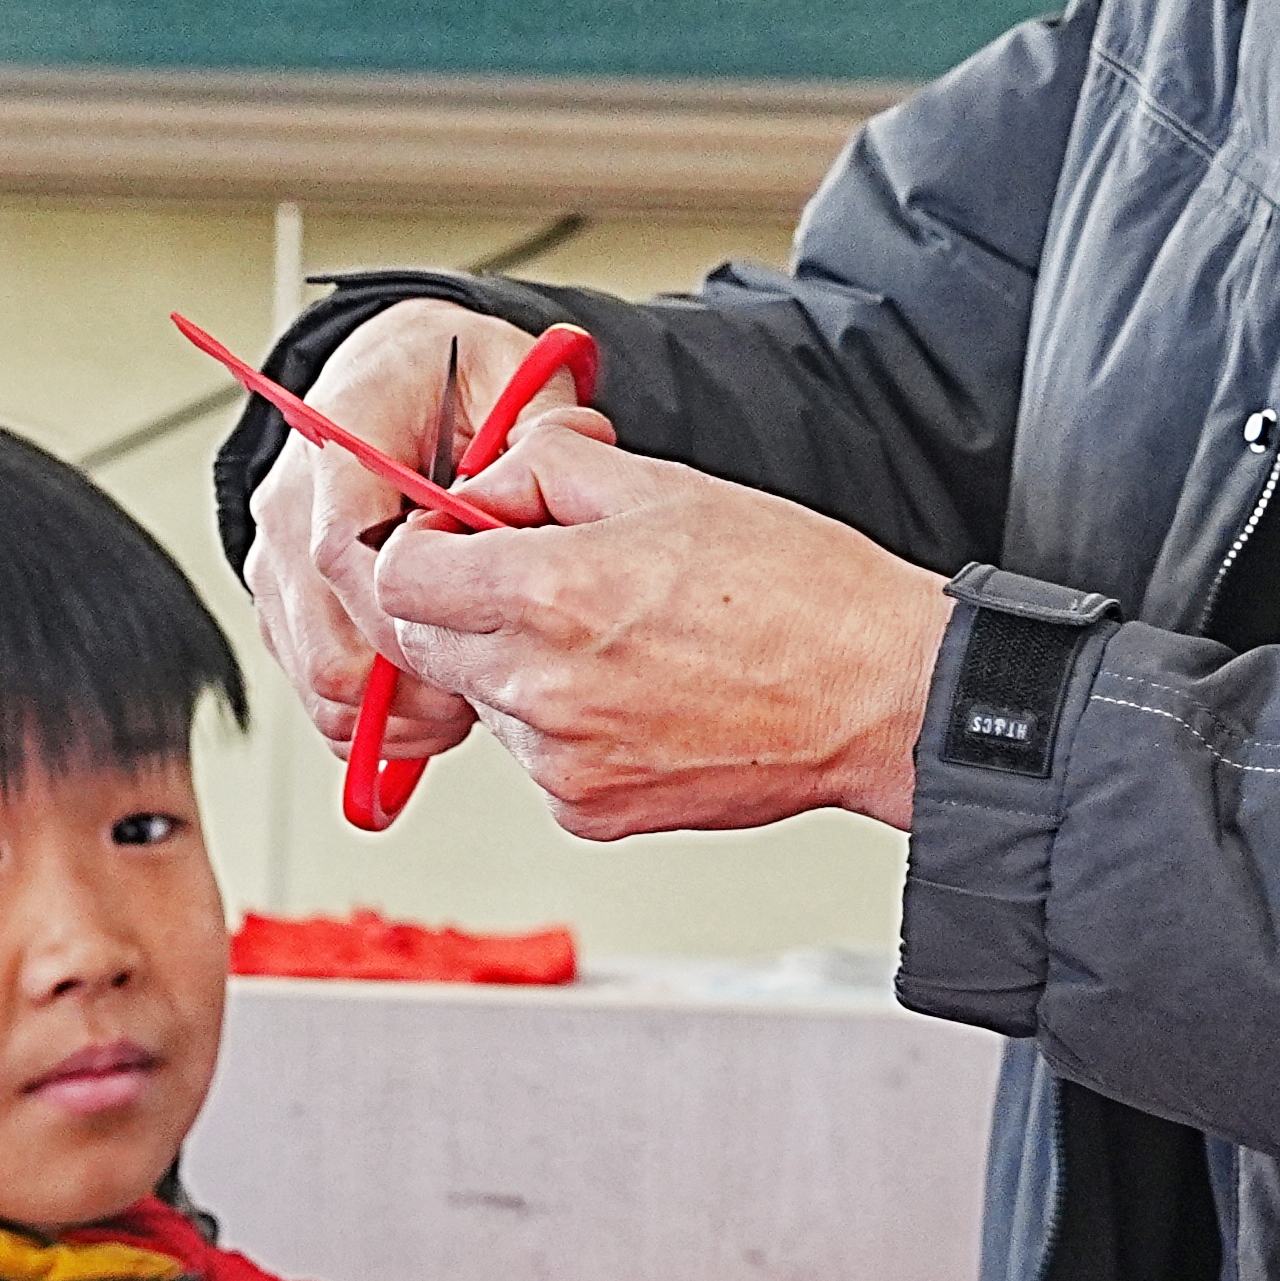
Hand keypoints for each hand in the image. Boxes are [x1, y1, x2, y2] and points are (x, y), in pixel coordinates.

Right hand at [245, 303, 559, 776]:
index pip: (342, 549)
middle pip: (325, 640)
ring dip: (398, 707)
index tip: (472, 631)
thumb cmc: (445, 376)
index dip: (407, 611)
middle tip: (489, 673)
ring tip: (466, 686)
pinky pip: (317, 696)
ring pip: (318, 680)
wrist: (391, 376)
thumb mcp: (512, 373)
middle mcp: (290, 506)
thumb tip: (568, 464)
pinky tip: (432, 694)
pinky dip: (378, 716)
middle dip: (414, 678)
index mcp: (338, 441)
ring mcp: (278, 563)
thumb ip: (544, 425)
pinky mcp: (285, 607)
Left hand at [351, 441, 959, 842]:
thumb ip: (541, 469)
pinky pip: (536, 756)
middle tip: (545, 578)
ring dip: (517, 663)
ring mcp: (560, 762)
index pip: (398, 575)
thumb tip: (477, 487)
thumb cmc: (799, 591)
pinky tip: (641, 692)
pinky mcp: (589, 811)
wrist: (881, 699)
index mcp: (548, 592)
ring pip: (484, 699)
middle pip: (424, 643)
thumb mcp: (664, 485)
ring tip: (619, 637)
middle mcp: (539, 687)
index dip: (423, 544)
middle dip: (461, 603)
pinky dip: (563, 723)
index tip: (461, 536)